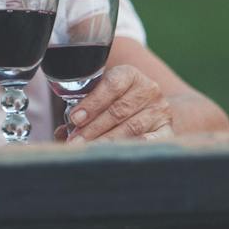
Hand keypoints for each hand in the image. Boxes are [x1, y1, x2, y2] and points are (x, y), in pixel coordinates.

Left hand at [56, 64, 173, 141]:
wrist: (149, 109)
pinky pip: (151, 140)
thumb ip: (81, 111)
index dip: (92, 102)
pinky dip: (133, 146)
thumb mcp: (99, 98)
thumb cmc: (115, 103)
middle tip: (75, 142)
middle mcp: (149, 89)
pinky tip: (116, 153)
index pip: (112, 85)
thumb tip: (62, 133)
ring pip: (131, 127)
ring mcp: (160, 110)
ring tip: (88, 150)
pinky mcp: (167, 129)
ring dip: (106, 140)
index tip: (75, 119)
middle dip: (93, 128)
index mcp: (130, 75)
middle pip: (119, 110)